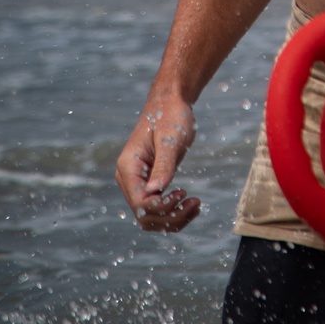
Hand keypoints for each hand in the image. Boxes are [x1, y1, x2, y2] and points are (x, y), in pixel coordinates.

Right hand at [115, 93, 200, 232]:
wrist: (170, 105)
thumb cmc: (170, 116)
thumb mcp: (170, 139)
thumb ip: (163, 164)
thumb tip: (156, 191)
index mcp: (128, 167)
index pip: (140, 202)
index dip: (162, 206)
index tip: (183, 193)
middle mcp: (129, 179)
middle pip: (144, 215)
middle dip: (170, 216)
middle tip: (195, 202)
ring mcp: (138, 183)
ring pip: (151, 217)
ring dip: (173, 218)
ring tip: (196, 205)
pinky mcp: (149, 184)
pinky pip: (157, 209)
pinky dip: (174, 213)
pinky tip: (192, 206)